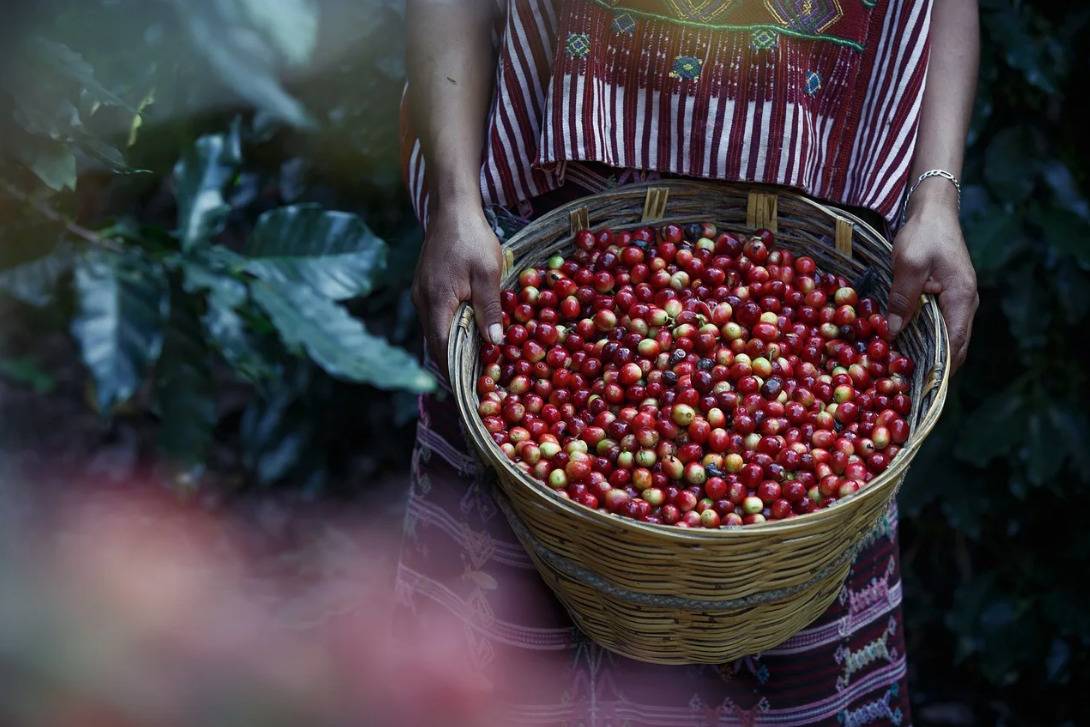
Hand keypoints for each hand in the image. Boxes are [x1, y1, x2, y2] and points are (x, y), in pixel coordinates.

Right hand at [411, 204, 503, 376]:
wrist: (452, 208)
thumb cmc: (472, 238)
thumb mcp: (488, 273)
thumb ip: (490, 308)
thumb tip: (495, 342)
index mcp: (436, 302)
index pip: (441, 349)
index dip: (454, 373)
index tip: (467, 393)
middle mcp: (423, 302)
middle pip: (436, 344)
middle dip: (454, 366)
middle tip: (476, 386)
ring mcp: (422, 294)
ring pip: (436, 331)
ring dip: (453, 348)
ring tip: (474, 367)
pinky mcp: (426, 287)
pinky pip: (437, 317)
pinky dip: (451, 331)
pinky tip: (468, 335)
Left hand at [887, 184, 978, 370]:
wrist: (933, 211)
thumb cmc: (924, 235)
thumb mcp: (909, 264)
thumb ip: (903, 298)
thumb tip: (894, 331)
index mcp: (961, 298)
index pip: (955, 344)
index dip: (940, 368)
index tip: (921, 386)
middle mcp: (965, 304)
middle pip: (954, 346)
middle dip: (933, 367)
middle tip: (906, 385)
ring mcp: (957, 301)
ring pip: (946, 337)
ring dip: (928, 354)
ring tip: (903, 371)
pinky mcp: (946, 297)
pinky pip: (939, 325)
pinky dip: (924, 338)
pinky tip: (903, 345)